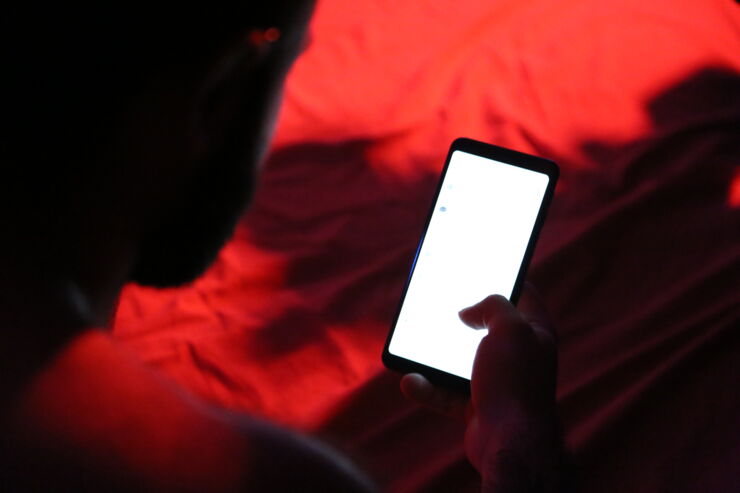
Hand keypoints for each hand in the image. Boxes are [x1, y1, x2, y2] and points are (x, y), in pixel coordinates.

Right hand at [401, 283, 560, 488]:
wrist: (509, 441)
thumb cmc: (515, 382)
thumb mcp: (510, 328)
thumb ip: (492, 306)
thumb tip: (468, 312)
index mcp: (535, 333)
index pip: (523, 294)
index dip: (504, 278)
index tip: (480, 267)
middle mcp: (519, 356)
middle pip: (486, 327)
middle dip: (461, 318)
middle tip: (440, 304)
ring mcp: (497, 382)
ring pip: (460, 360)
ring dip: (434, 356)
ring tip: (414, 346)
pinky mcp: (477, 406)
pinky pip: (445, 392)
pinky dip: (427, 388)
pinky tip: (410, 381)